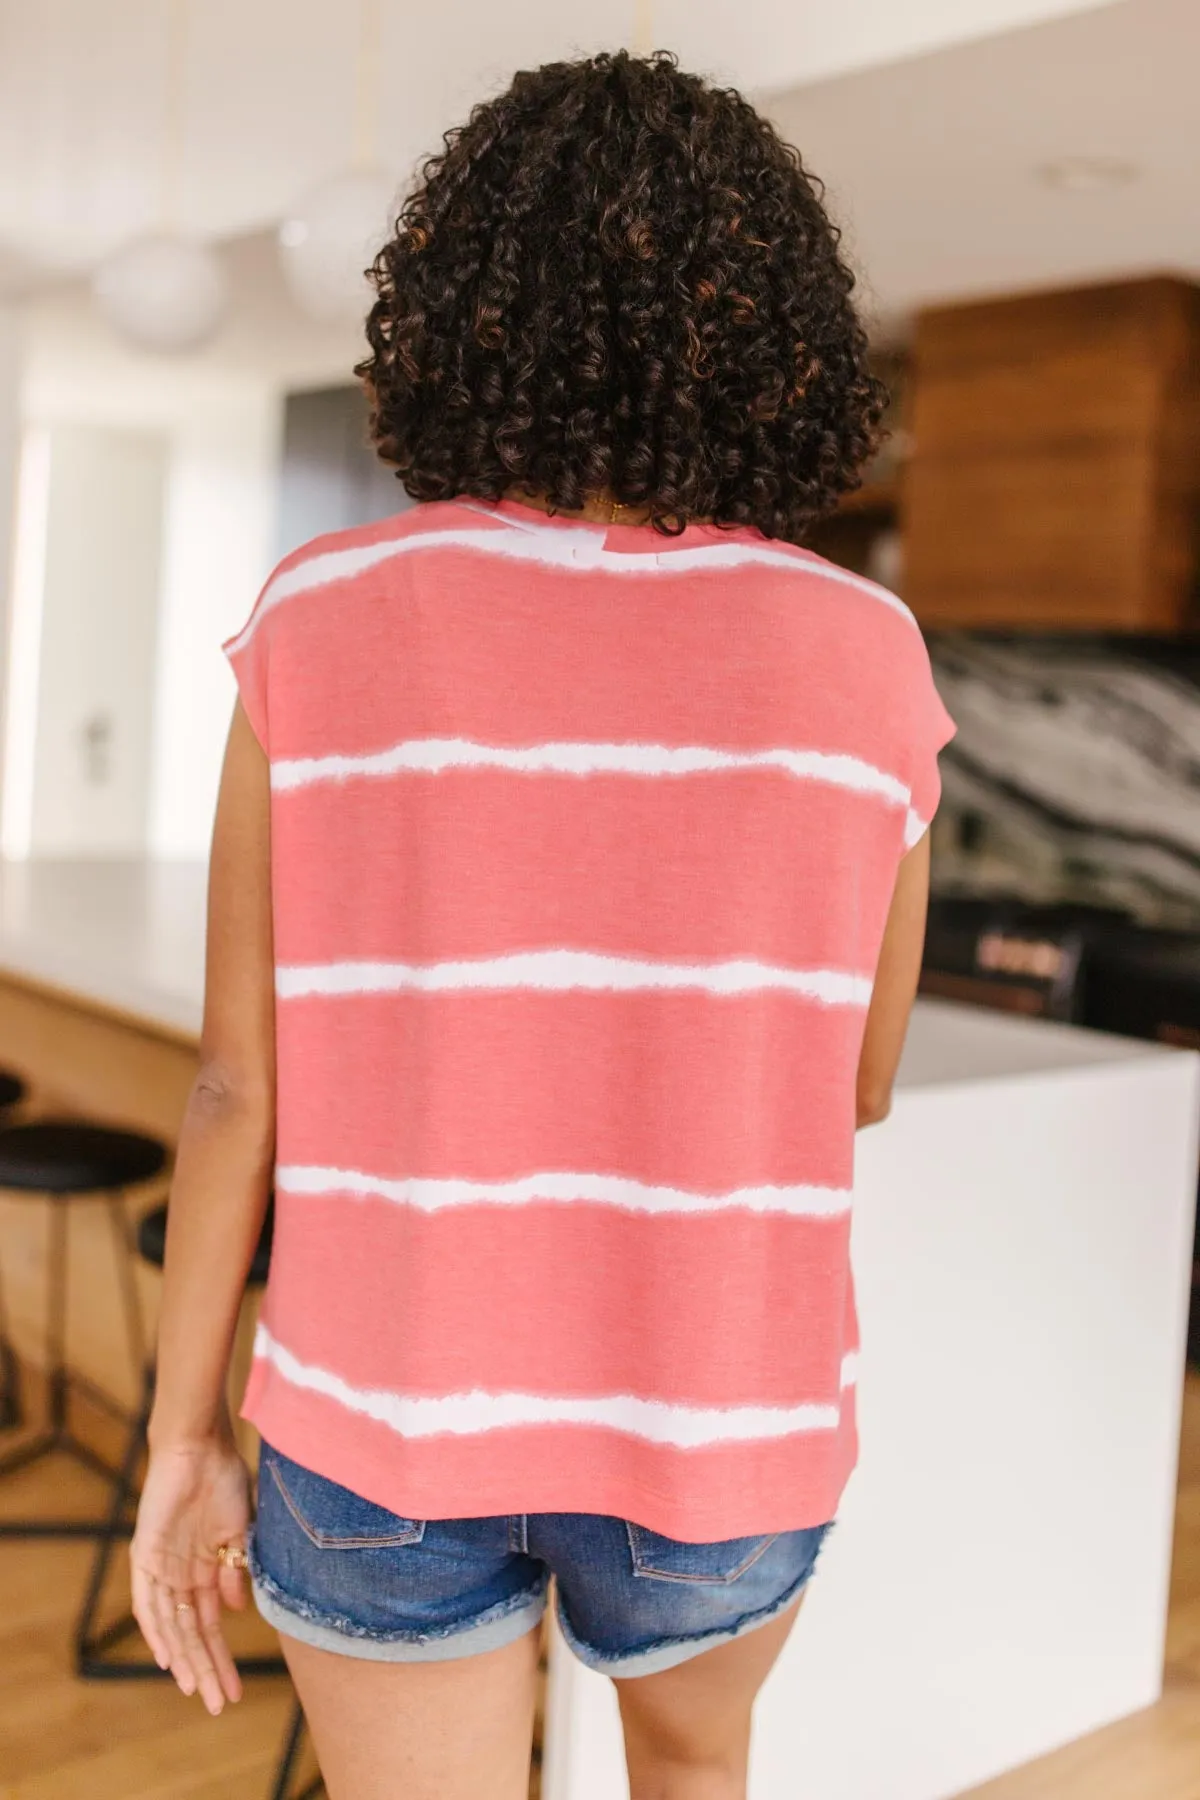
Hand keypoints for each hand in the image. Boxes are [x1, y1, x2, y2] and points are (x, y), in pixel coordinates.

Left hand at [130, 1431, 251, 1713]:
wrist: (201, 1446)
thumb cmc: (224, 1479)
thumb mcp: (238, 1533)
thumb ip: (234, 1572)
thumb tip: (236, 1612)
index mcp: (205, 1571)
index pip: (210, 1628)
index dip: (222, 1660)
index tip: (234, 1692)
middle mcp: (180, 1576)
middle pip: (191, 1635)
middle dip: (205, 1670)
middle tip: (217, 1705)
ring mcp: (161, 1567)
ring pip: (169, 1625)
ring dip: (182, 1658)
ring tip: (195, 1688)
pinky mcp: (145, 1554)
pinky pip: (146, 1601)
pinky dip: (155, 1628)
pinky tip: (165, 1654)